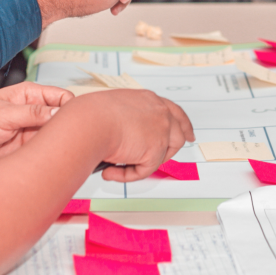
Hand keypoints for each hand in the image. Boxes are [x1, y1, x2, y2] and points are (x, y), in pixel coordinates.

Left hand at [0, 84, 72, 162]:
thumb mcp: (4, 114)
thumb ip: (33, 113)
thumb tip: (59, 112)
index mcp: (31, 95)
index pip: (62, 98)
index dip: (71, 109)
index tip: (73, 123)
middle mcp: (35, 111)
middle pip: (63, 118)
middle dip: (68, 129)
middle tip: (71, 141)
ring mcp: (32, 129)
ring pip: (56, 136)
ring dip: (58, 143)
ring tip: (59, 151)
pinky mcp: (28, 146)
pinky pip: (45, 150)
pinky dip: (49, 154)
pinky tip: (49, 158)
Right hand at [61, 89, 193, 181]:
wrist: (88, 123)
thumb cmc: (89, 115)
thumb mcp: (112, 109)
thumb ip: (123, 120)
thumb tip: (119, 137)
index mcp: (148, 99)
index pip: (172, 111)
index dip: (181, 124)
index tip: (187, 133)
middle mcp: (159, 112)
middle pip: (179, 132)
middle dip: (174, 147)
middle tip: (164, 157)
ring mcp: (160, 131)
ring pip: (166, 153)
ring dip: (148, 162)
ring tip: (128, 165)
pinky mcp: (155, 150)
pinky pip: (144, 170)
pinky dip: (127, 175)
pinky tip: (111, 171)